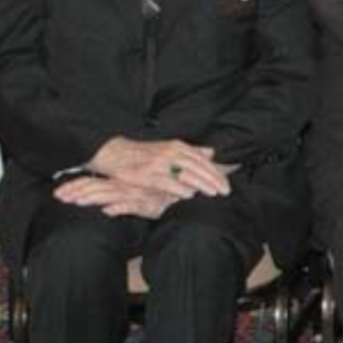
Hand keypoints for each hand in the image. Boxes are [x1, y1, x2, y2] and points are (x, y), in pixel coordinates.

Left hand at [54, 175, 178, 218]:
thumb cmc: (164, 199)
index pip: (96, 182)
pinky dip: (119, 208)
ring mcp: (137, 195)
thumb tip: (106, 208)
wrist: (186, 202)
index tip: (60, 192)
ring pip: (110, 194)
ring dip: (92, 197)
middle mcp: (128, 187)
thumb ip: (124, 202)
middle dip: (76, 191)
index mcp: (124, 183)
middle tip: (58, 196)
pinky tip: (106, 211)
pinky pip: (132, 205)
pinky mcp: (148, 205)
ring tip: (75, 201)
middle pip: (98, 187)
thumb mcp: (141, 199)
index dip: (77, 186)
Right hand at [88, 136, 229, 198]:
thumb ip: (190, 151)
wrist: (114, 153)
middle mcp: (170, 152)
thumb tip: (211, 152)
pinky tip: (189, 195)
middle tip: (225, 191)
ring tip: (213, 193)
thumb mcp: (169, 148)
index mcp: (178, 147)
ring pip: (184, 173)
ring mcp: (158, 163)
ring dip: (201, 183)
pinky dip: (178, 188)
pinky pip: (165, 181)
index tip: (227, 185)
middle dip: (213, 179)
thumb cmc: (145, 154)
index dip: (216, 173)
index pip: (202, 160)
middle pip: (197, 166)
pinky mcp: (145, 174)